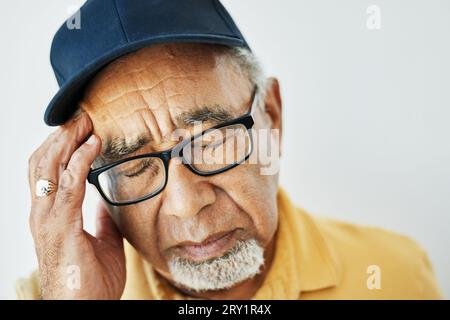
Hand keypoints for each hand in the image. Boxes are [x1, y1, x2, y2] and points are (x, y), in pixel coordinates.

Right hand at [28, 112, 124, 298]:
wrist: (85, 311)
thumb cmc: (91, 281)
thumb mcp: (102, 240)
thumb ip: (100, 218)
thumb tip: (105, 199)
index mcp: (50, 215)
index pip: (46, 171)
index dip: (59, 147)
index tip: (79, 128)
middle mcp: (42, 213)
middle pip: (42, 162)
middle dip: (61, 136)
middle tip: (81, 116)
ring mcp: (48, 219)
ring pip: (48, 167)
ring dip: (67, 140)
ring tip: (85, 122)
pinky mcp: (61, 227)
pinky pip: (69, 185)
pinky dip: (80, 160)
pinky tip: (93, 145)